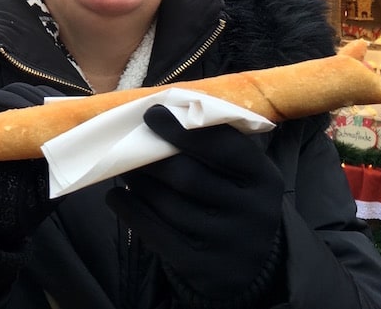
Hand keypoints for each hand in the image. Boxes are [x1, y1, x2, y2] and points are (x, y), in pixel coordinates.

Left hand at [106, 106, 283, 304]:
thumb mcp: (243, 176)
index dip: (183, 128)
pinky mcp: (200, 266)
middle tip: (129, 142)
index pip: (223, 146)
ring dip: (138, 182)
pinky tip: (116, 196)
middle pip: (188, 176)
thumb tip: (161, 113)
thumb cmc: (236, 203)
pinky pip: (155, 233)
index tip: (151, 114)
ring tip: (124, 168)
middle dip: (152, 157)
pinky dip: (130, 210)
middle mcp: (252, 212)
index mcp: (264, 179)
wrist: (251, 268)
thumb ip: (215, 146)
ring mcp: (226, 243)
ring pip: (168, 204)